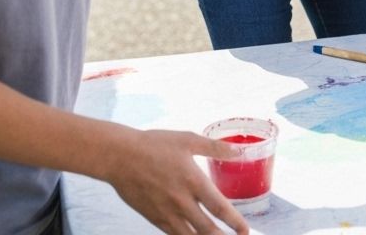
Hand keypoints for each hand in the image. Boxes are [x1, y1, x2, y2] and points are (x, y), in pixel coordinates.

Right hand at [104, 127, 248, 234]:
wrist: (121, 157)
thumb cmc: (155, 145)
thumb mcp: (188, 140)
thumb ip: (215, 147)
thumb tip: (239, 151)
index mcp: (193, 181)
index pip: (220, 208)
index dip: (235, 222)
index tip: (245, 230)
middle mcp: (182, 202)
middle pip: (208, 230)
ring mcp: (167, 214)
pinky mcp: (154, 219)